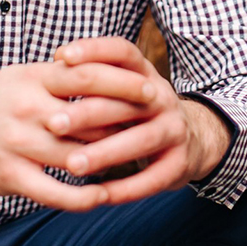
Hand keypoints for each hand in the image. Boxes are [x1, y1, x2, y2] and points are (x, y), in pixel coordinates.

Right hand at [0, 59, 155, 210]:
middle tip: (154, 125)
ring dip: (109, 160)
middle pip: (87, 114)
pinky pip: (55, 192)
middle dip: (126, 120)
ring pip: (76, 154)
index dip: (123, 81)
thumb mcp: (22, 77)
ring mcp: (18, 144)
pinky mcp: (12, 176)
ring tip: (134, 160)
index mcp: (31, 79)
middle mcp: (25, 109)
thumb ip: (59, 75)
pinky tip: (102, 196)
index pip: (85, 73)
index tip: (151, 88)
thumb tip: (106, 68)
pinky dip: (83, 196)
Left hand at [47, 37, 231, 205]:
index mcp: (144, 73)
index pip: (122, 51)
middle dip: (86, 113)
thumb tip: (55, 64)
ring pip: (139, 140)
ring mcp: (174, 129)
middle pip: (124, 101)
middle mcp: (162, 97)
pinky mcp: (180, 163)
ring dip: (104, 154)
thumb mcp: (123, 87)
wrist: (193, 138)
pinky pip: (152, 178)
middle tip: (52, 123)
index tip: (62, 57)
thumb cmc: (137, 110)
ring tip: (72, 165)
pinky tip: (98, 195)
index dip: (94, 50)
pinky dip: (125, 189)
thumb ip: (93, 76)